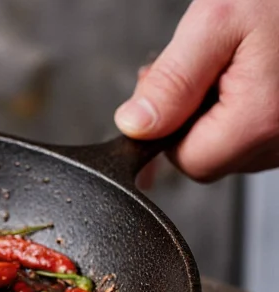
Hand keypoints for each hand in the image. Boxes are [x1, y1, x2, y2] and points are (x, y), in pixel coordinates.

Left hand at [114, 0, 278, 181]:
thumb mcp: (214, 23)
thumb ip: (171, 81)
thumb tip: (136, 127)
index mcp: (261, 118)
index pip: (188, 161)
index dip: (168, 129)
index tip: (172, 90)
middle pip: (207, 158)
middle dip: (187, 119)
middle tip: (199, 69)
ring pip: (227, 150)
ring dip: (211, 114)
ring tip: (228, 67)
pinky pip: (250, 138)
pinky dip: (236, 112)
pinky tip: (244, 78)